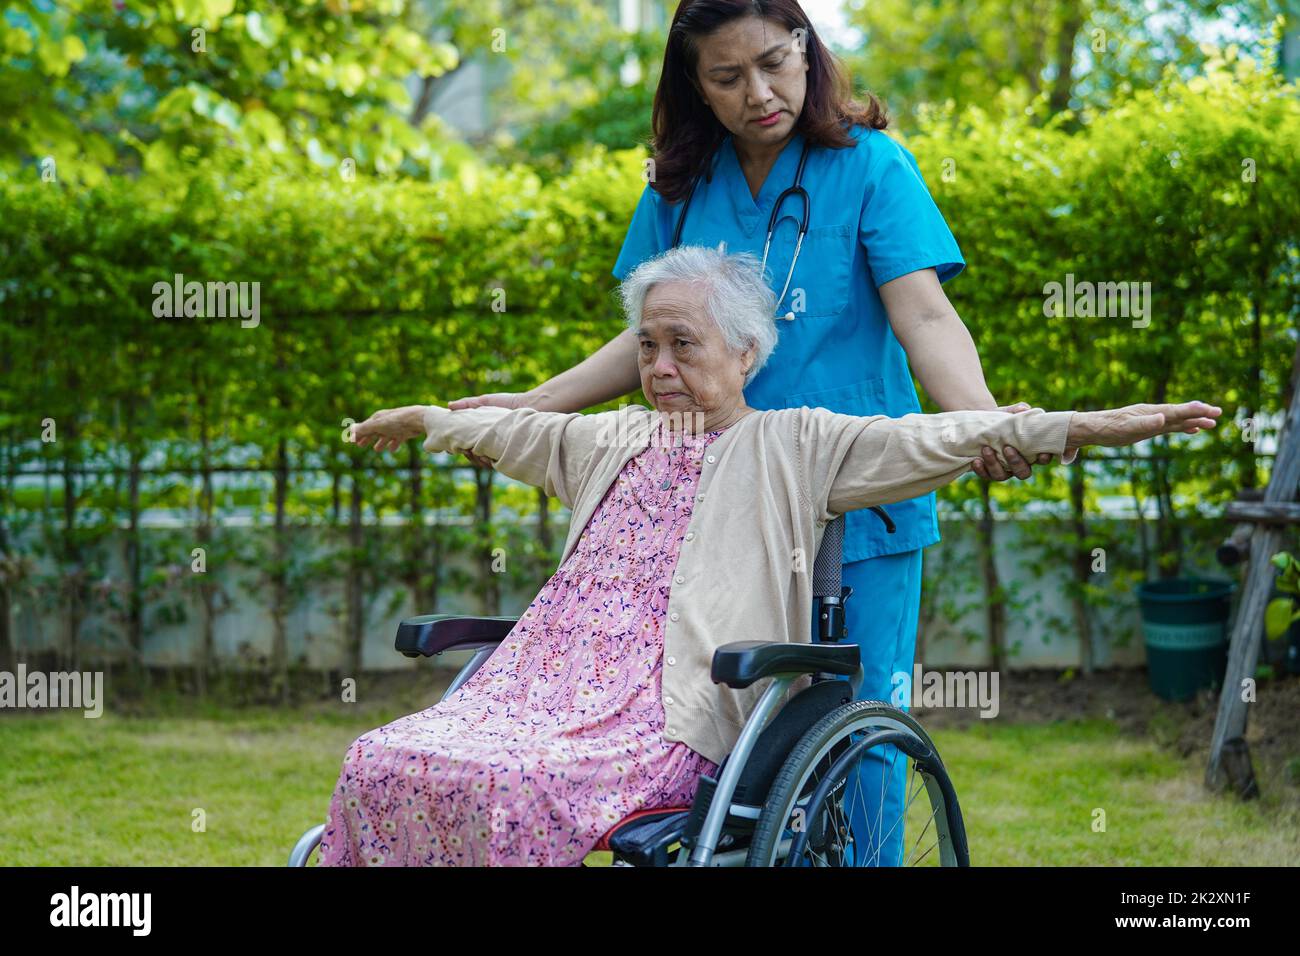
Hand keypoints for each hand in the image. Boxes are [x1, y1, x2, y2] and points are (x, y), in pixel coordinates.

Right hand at [352, 405, 426, 452]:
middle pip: (375, 431)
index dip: (359, 434)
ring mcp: (397, 427)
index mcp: (379, 418)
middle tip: (360, 445)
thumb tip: (350, 430)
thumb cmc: (397, 421)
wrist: (419, 420)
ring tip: (376, 449)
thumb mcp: (378, 425)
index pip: (365, 426)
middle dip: (367, 438)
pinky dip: (393, 444)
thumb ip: (365, 429)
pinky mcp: (406, 432)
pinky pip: (397, 439)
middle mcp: (387, 421)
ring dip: (380, 442)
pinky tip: (392, 450)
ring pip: (386, 435)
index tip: (352, 441)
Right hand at [446, 391, 538, 466]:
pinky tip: (487, 457)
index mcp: (480, 431)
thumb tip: (448, 406)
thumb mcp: (486, 401)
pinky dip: (489, 461)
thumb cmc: (509, 402)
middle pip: (471, 454)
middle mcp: (487, 441)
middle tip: (465, 450)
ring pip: (481, 460)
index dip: (457, 445)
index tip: (453, 445)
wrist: (531, 407)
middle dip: (467, 454)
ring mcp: (497, 449)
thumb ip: (467, 403)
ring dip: (477, 459)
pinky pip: (494, 463)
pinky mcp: (506, 454)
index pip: (463, 443)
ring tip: (478, 454)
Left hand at [971, 402, 1059, 480]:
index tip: (1042, 454)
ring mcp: (1003, 470)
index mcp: (1030, 451)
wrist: (980, 425)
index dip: (1044, 459)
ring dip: (994, 464)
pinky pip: (985, 475)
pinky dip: (981, 470)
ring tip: (986, 449)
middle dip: (1016, 462)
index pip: (1042, 459)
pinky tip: (975, 461)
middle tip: (1007, 448)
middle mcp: (1019, 464)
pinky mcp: (988, 472)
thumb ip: (1017, 411)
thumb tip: (1023, 408)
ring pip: (1002, 476)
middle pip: (1023, 473)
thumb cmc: (1001, 420)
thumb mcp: (1008, 413)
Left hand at [1065, 401, 1221, 455]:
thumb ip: (1145, 423)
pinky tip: (1193, 429)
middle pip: (1181, 413)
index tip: (1211, 410)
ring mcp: (1152, 420)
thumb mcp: (1126, 428)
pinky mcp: (1149, 427)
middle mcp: (1154, 414)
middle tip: (1219, 413)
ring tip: (1213, 423)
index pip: (1177, 411)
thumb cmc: (1108, 428)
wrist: (1094, 428)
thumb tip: (1162, 418)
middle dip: (1200, 413)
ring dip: (1195, 421)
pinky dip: (1183, 427)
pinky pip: (1170, 426)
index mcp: (1151, 413)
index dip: (1194, 411)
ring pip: (1178, 420)